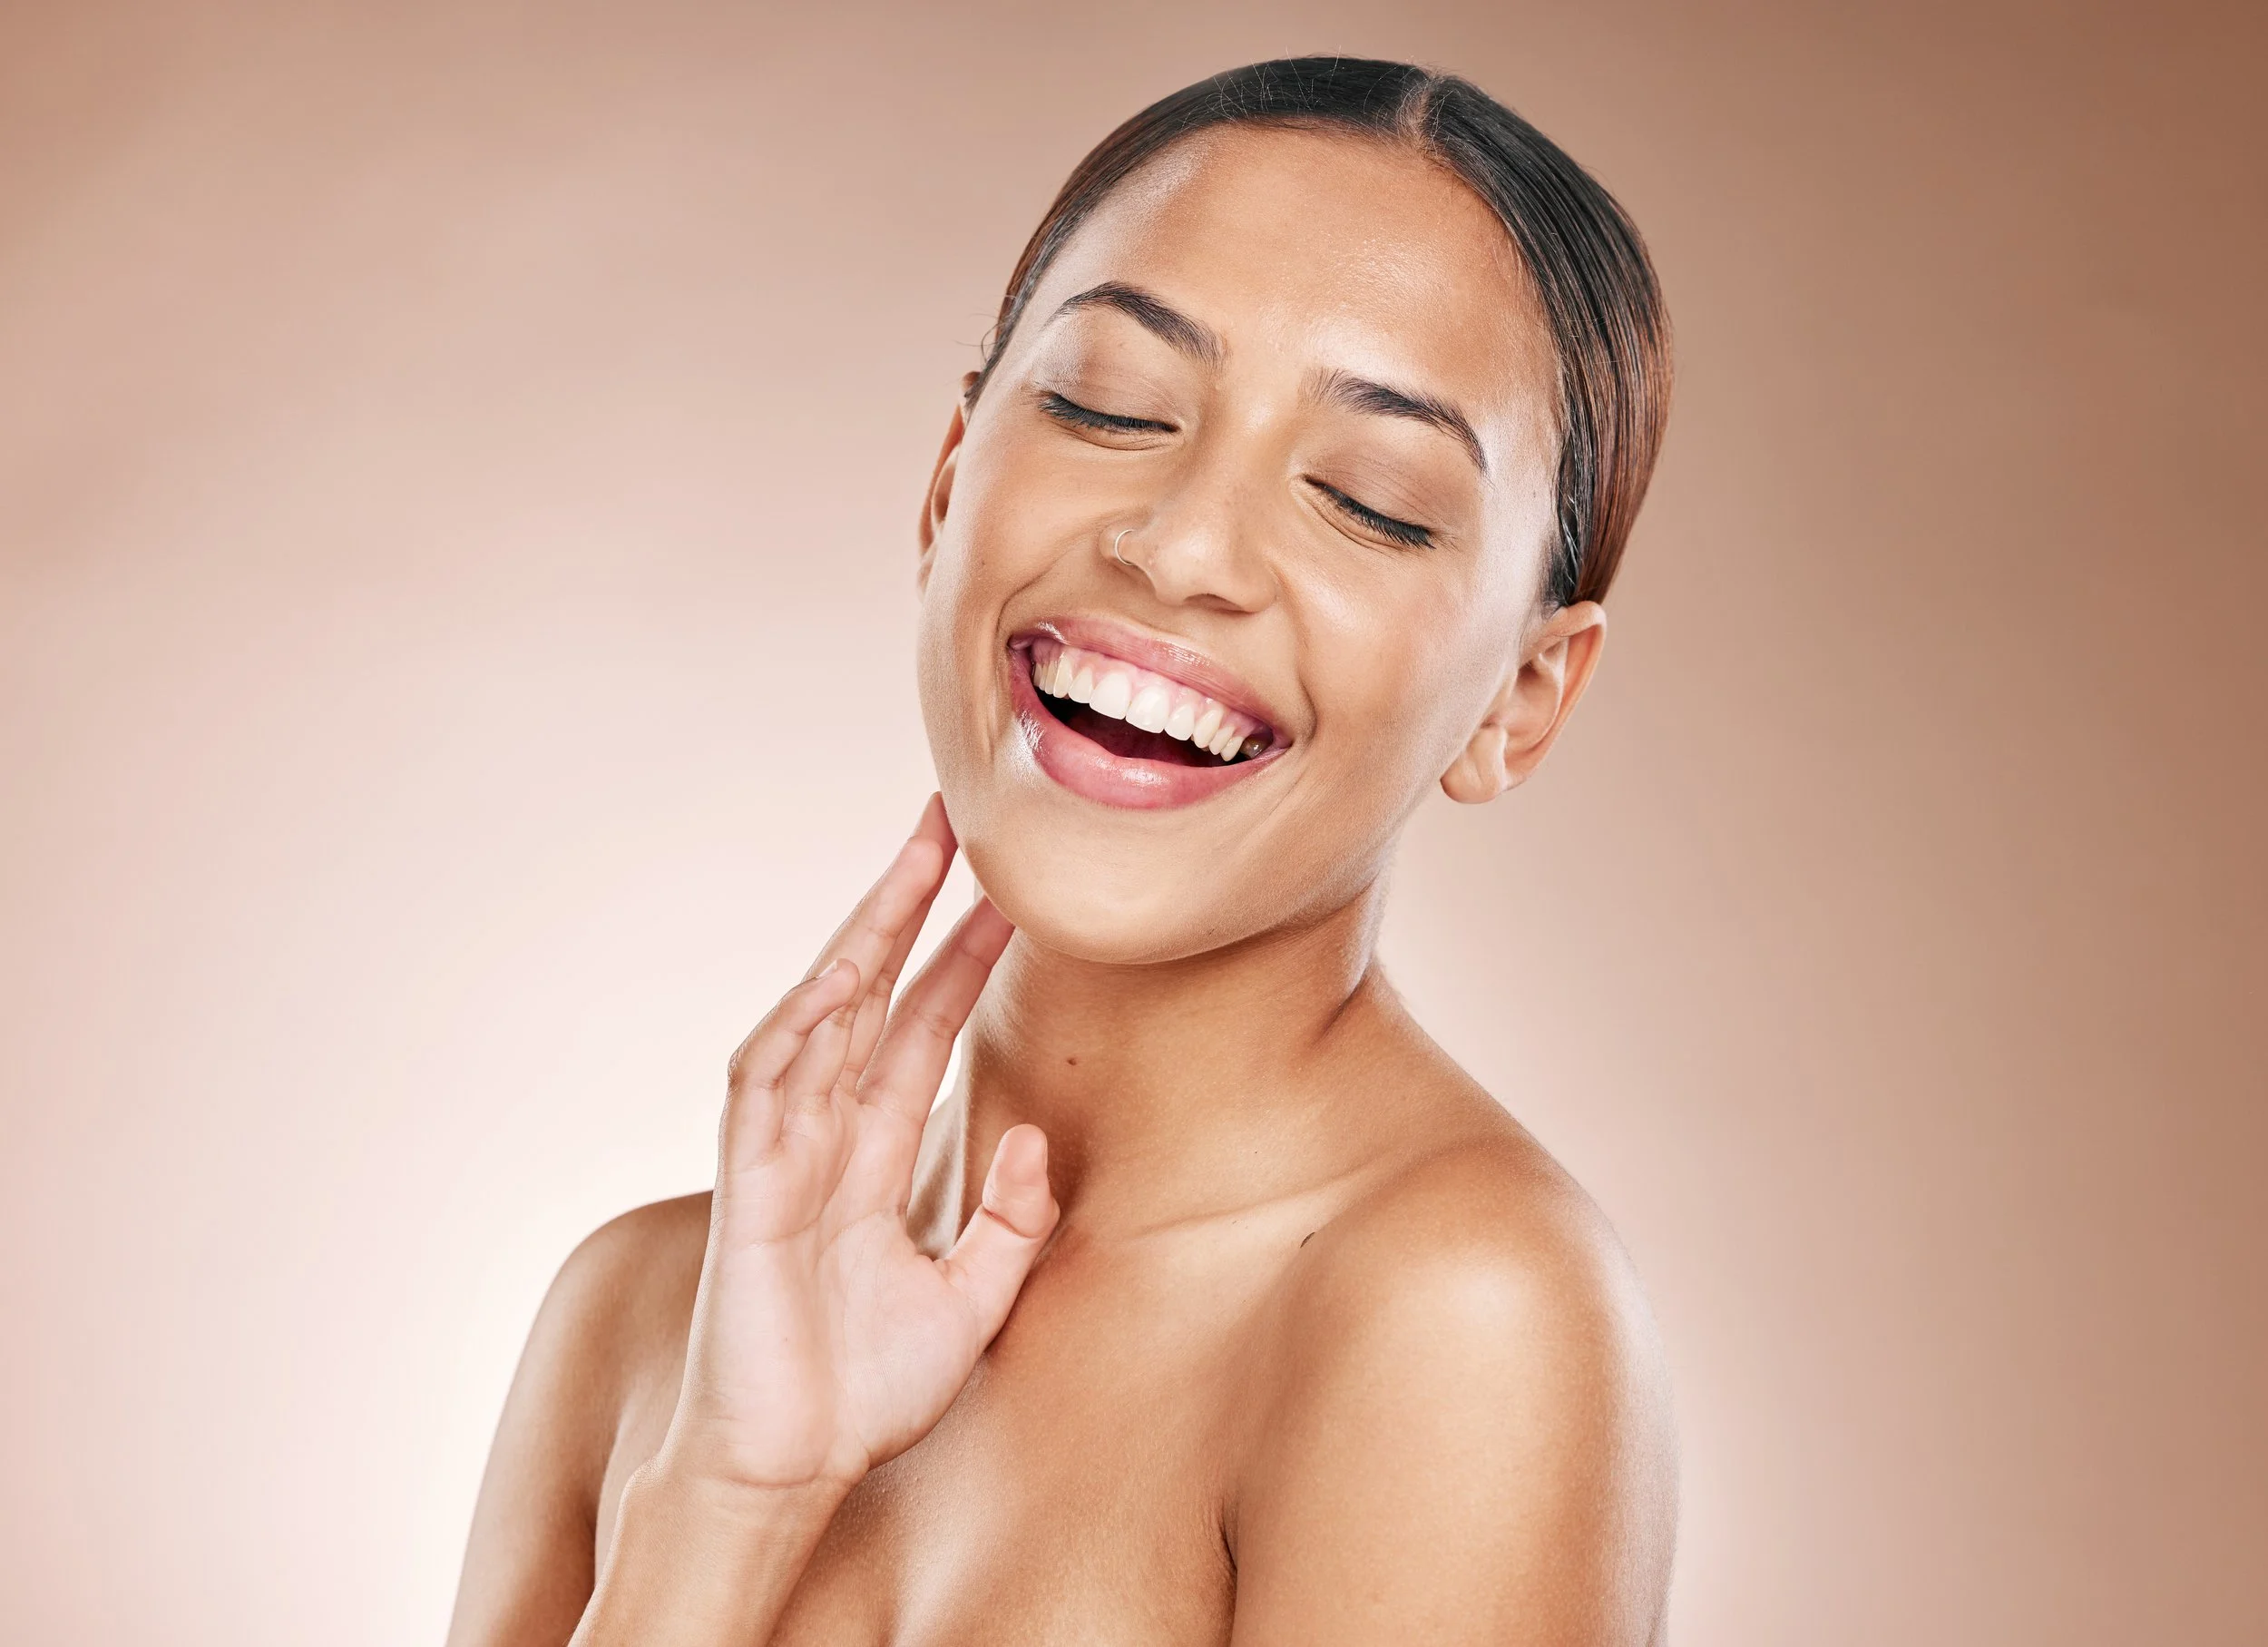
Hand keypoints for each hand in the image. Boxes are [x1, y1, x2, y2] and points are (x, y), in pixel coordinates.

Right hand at [654, 796, 1056, 1498]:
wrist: (793, 1473)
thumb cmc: (865, 1393)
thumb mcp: (974, 1300)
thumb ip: (1012, 1222)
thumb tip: (1036, 1138)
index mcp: (872, 1158)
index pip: (920, 1031)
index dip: (958, 959)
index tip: (1005, 896)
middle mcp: (825, 1139)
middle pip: (870, 998)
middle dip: (907, 909)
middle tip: (950, 823)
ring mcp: (781, 1158)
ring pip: (820, 1020)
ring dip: (861, 940)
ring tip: (911, 865)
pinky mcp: (749, 1193)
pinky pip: (764, 1090)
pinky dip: (796, 1029)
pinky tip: (835, 977)